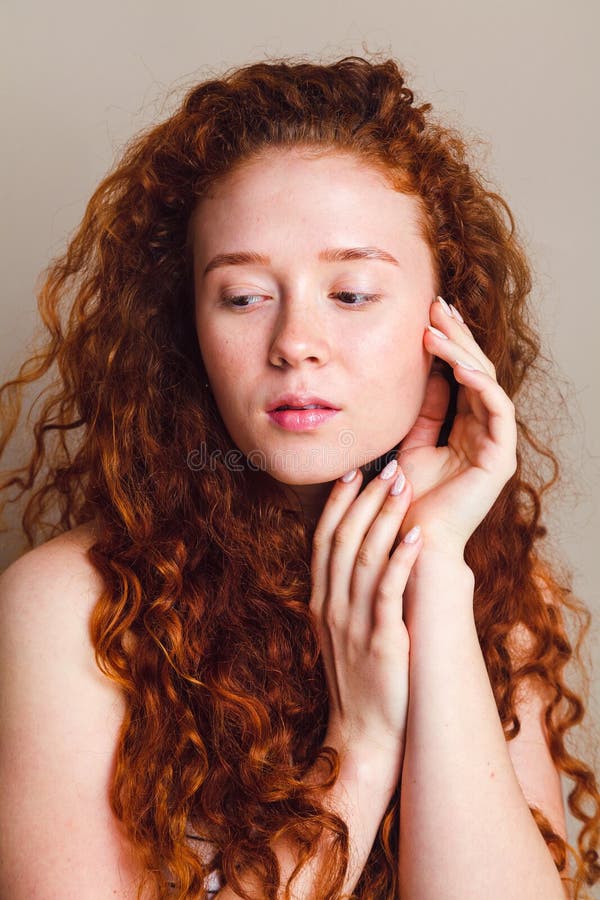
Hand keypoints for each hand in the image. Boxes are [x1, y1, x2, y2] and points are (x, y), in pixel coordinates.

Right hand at [309, 461, 422, 760]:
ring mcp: (351, 623)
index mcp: (321, 601)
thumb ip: (348, 596)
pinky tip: (415, 537)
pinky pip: (386, 591)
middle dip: (365, 500)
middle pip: (342, 539)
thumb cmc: (363, 681)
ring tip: (403, 487)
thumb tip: (366, 557)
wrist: (364, 734)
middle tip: (387, 467)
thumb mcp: (344, 633)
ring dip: (384, 518)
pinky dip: (399, 560)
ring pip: (363, 557)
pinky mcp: (379, 641)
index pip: (323, 540)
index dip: (338, 504)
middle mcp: (330, 607)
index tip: (353, 473)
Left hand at [395, 296, 517, 557]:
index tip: (428, 315)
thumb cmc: (405, 498)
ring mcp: (495, 444)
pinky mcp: (500, 458)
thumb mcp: (411, 444)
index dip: (448, 344)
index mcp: (465, 428)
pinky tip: (457, 364)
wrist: (408, 537)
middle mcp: (484, 432)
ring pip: (486, 384)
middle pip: (476, 371)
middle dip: (456, 337)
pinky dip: (479, 385)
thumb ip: (424, 412)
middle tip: (436, 306)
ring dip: (463, 352)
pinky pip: (496, 410)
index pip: (461, 375)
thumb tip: (429, 376)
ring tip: (437, 328)